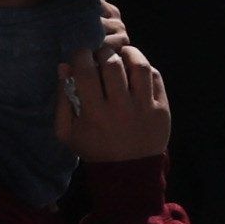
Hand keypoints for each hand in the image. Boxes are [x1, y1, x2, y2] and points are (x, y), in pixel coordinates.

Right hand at [56, 24, 171, 163]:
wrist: (128, 171)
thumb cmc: (93, 148)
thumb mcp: (67, 131)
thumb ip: (62, 99)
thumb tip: (64, 67)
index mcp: (94, 113)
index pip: (86, 72)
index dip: (81, 55)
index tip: (81, 53)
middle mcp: (121, 107)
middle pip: (113, 64)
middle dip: (103, 51)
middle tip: (100, 52)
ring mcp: (145, 107)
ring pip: (139, 66)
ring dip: (128, 53)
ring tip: (120, 53)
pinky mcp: (162, 108)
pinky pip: (156, 78)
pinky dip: (145, 67)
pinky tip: (135, 69)